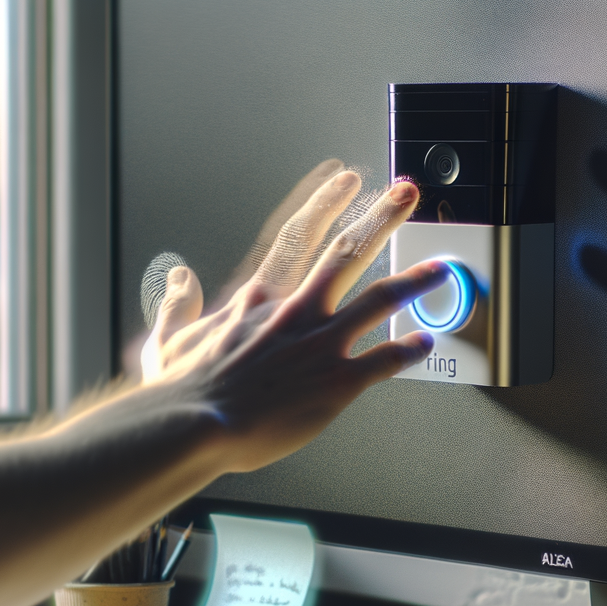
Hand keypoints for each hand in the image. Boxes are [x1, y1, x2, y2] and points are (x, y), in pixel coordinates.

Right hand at [142, 173, 447, 471]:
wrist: (197, 424)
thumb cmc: (182, 392)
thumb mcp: (167, 341)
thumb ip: (176, 306)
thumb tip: (178, 279)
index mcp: (260, 300)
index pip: (297, 238)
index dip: (324, 204)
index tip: (344, 181)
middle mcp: (297, 312)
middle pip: (347, 252)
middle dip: (381, 218)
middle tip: (406, 194)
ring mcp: (320, 344)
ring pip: (378, 300)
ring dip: (413, 280)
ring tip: (439, 266)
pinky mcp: (336, 382)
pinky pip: (384, 360)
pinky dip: (409, 349)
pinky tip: (427, 340)